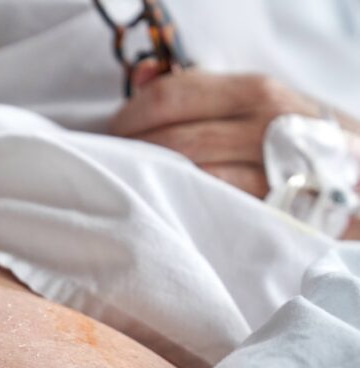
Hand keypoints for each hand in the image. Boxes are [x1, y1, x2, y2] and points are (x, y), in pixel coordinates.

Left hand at [111, 65, 359, 200]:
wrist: (359, 175)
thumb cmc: (294, 136)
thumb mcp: (256, 101)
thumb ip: (198, 89)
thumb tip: (142, 75)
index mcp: (255, 91)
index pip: (169, 98)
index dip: (129, 116)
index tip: (116, 130)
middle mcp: (264, 125)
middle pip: (171, 140)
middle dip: (133, 152)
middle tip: (117, 162)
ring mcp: (271, 169)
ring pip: (189, 176)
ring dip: (153, 179)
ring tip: (136, 181)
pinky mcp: (274, 208)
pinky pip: (213, 207)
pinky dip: (183, 203)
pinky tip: (169, 202)